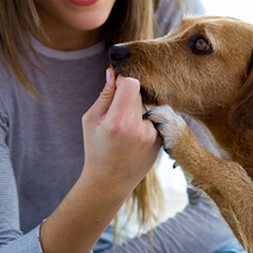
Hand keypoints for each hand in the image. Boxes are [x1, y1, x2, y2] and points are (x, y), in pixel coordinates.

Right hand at [79, 68, 161, 193]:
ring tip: (125, 129)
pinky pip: (155, 119)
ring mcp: (153, 135)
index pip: (132, 84)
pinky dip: (145, 122)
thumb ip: (105, 95)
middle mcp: (139, 128)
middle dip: (128, 96)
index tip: (116, 87)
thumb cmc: (96, 149)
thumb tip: (113, 72)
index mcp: (118, 122)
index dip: (123, 82)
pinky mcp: (161, 140)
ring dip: (137, 110)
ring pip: (149, 105)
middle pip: (140, 93)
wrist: (111, 181)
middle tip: (117, 112)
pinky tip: (134, 137)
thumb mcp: (91, 120)